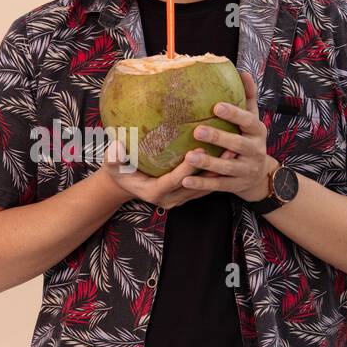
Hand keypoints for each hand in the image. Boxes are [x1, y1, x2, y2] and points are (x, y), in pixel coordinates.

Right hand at [101, 129, 229, 209]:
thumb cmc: (118, 172)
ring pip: (204, 187)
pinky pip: (205, 185)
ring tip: (235, 151)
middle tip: (228, 150)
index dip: (187, 169)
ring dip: (220, 171)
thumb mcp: (112, 166)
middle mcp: (170, 199)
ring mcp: (180, 199)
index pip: (174, 181)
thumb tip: (115, 146)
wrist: (124, 185)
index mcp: (153, 192)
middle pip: (195, 185)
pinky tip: (228, 154)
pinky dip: (217, 172)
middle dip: (212, 169)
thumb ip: (113, 158)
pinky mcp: (186, 195)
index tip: (199, 152)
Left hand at [177, 69, 276, 201]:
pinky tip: (185, 181)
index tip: (217, 106)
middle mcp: (254, 151)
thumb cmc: (249, 140)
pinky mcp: (235, 186)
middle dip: (219, 138)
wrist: (260, 177)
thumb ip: (247, 97)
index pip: (248, 120)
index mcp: (257, 132)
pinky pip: (217, 185)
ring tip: (189, 157)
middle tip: (197, 130)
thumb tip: (242, 71)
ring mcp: (245, 170)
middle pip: (237, 145)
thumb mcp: (252, 120)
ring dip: (208, 163)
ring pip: (227, 168)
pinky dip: (202, 184)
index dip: (234, 114)